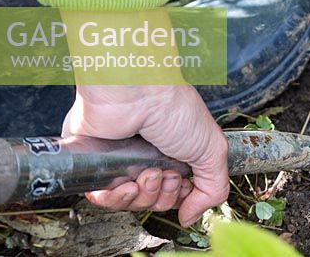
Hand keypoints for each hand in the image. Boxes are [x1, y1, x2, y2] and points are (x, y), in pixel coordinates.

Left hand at [62, 84, 228, 225]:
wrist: (136, 91)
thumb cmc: (174, 108)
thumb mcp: (212, 150)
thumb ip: (213, 188)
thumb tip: (191, 216)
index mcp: (176, 153)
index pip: (177, 192)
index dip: (181, 195)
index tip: (183, 183)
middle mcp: (149, 157)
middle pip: (155, 200)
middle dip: (163, 195)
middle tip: (164, 173)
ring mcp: (122, 160)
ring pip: (129, 202)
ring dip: (142, 195)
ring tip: (147, 172)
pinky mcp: (96, 162)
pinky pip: (101, 198)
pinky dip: (114, 199)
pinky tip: (126, 184)